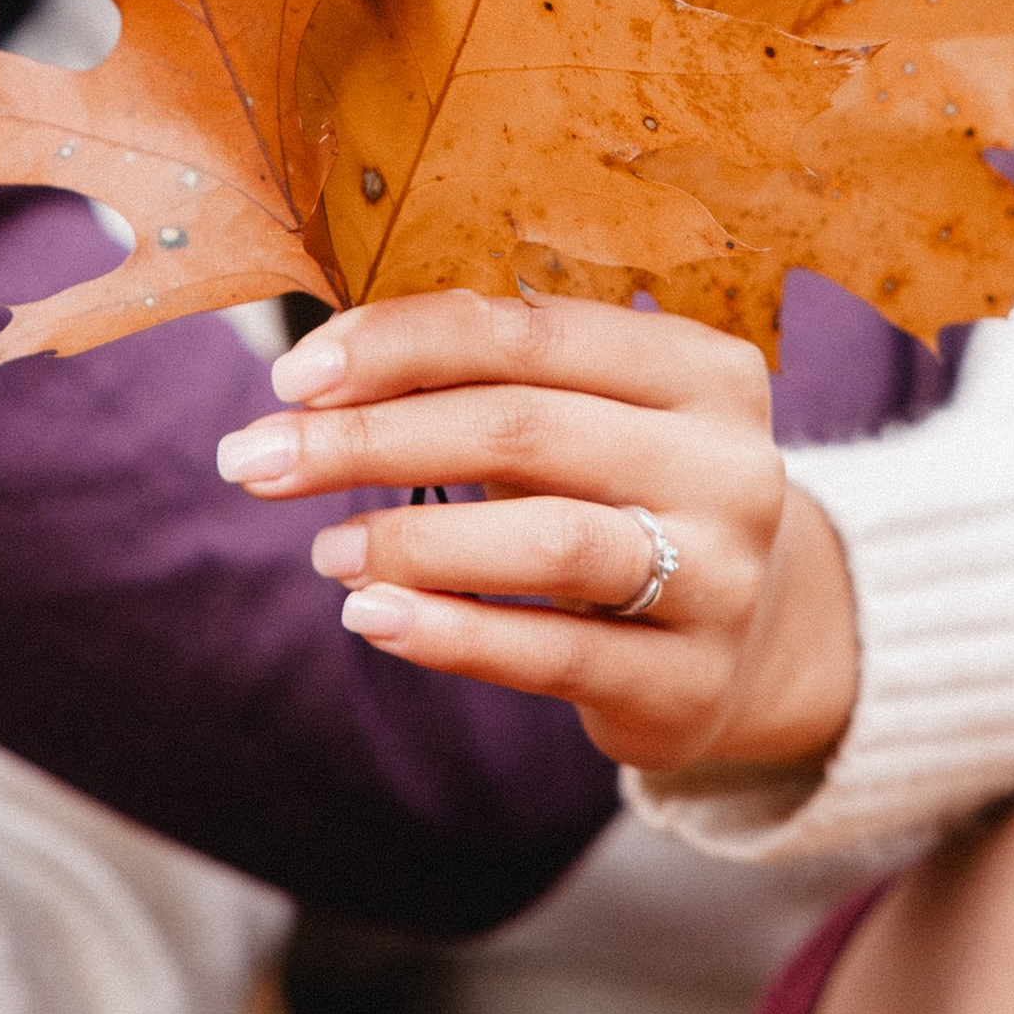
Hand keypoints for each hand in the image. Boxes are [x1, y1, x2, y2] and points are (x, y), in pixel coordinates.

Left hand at [217, 290, 858, 778]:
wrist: (757, 641)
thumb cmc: (631, 495)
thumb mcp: (595, 418)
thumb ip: (494, 381)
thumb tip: (325, 370)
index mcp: (703, 368)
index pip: (529, 331)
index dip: (402, 343)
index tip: (291, 374)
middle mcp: (730, 464)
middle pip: (525, 429)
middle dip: (371, 439)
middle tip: (256, 457)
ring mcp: (723, 577)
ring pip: (548, 541)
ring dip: (412, 537)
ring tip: (323, 548)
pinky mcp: (690, 683)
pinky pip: (553, 653)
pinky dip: (451, 631)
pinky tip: (371, 616)